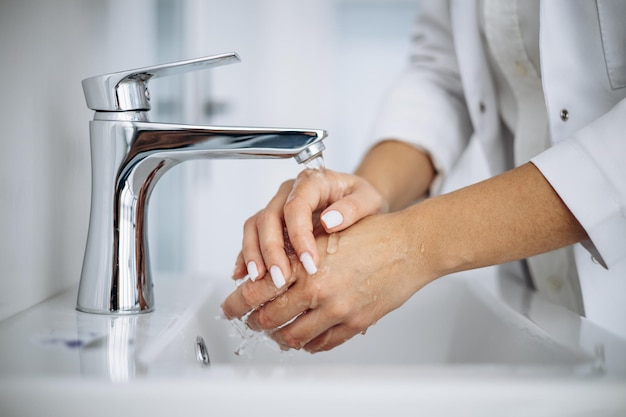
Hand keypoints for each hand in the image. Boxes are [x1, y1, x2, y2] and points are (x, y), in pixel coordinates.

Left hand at [223, 211, 434, 352]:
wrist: (410, 245)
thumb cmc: (371, 234)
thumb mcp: (325, 236)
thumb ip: (295, 255)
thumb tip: (266, 271)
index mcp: (305, 264)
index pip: (256, 291)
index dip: (236, 303)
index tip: (228, 307)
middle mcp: (318, 290)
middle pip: (269, 319)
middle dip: (253, 322)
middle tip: (249, 321)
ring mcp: (337, 310)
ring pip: (293, 337)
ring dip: (279, 336)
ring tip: (275, 332)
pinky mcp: (355, 323)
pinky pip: (322, 343)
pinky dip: (307, 344)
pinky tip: (304, 339)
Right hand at [232, 168, 387, 287]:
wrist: (359, 206)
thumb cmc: (363, 201)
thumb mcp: (370, 200)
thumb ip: (354, 207)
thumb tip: (330, 221)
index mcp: (312, 182)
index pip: (296, 205)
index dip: (299, 235)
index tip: (309, 263)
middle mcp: (289, 192)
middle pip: (269, 217)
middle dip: (271, 250)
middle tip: (281, 279)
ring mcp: (277, 207)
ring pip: (254, 226)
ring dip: (254, 254)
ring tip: (260, 280)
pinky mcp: (271, 225)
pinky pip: (252, 237)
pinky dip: (246, 256)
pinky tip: (244, 275)